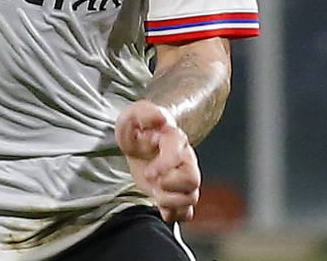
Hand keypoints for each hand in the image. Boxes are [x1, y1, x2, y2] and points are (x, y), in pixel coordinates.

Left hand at [115, 100, 200, 222]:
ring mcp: (184, 179)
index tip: (148, 173)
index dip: (164, 167)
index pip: (177, 156)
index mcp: (175, 140)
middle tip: (151, 179)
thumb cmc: (139, 127)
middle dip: (169, 185)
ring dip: (170, 201)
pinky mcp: (178, 194)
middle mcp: (186, 160)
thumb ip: (145, 113)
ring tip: (155, 191)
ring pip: (191, 199)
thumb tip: (161, 118)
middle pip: (193, 180)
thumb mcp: (134, 114)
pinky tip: (160, 205)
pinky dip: (173, 213)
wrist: (140, 139)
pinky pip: (186, 212)